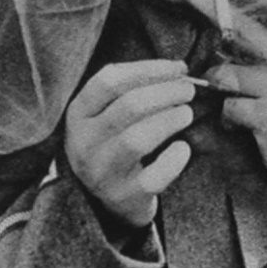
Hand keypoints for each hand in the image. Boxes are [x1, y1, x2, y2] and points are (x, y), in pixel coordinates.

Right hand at [65, 59, 193, 228]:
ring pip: (138, 139)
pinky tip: (183, 149)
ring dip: (170, 119)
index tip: (178, 68)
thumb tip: (179, 70)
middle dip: (166, 92)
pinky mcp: (123, 197)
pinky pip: (153, 177)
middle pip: (129, 106)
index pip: (109, 80)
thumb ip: (133, 90)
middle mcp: (83, 143)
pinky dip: (173, 160)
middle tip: (188, 89)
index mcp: (77, 114)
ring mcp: (101, 172)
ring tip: (186, 113)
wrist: (106, 199)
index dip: (149, 69)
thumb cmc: (114, 143)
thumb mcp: (106, 115)